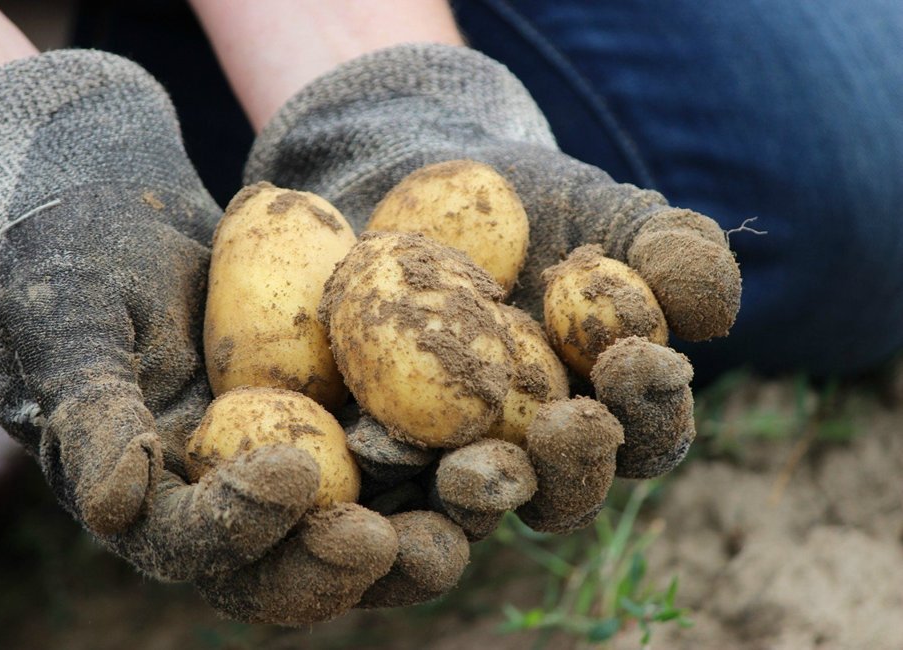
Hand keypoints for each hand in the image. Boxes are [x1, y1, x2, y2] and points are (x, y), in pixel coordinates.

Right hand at [0, 51, 468, 624]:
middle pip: (298, 565)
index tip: (291, 475)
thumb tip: (111, 507)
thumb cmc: (75, 270)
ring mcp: (300, 466)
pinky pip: (406, 450)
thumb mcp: (66, 328)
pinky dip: (453, 449)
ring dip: (430, 524)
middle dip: (353, 563)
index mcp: (157, 504)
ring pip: (369, 523)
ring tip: (482, 494)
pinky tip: (507, 425)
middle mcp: (234, 504)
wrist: (124, 223)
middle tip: (410, 542)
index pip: (197, 547)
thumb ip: (88, 412)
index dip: (242, 529)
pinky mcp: (350, 421)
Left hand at [244, 44, 737, 536]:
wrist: (411, 184)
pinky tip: (368, 450)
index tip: (632, 359)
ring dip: (476, 499)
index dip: (650, 408)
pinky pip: (377, 483)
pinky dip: (379, 480)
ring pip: (470, 510)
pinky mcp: (374, 452)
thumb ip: (670, 256)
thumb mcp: (606, 214)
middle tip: (563, 428)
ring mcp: (449, 462)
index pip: (647, 434)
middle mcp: (530, 455)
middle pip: (563, 494)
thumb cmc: (529, 203)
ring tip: (467, 471)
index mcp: (603, 412)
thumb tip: (712, 315)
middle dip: (570, 470)